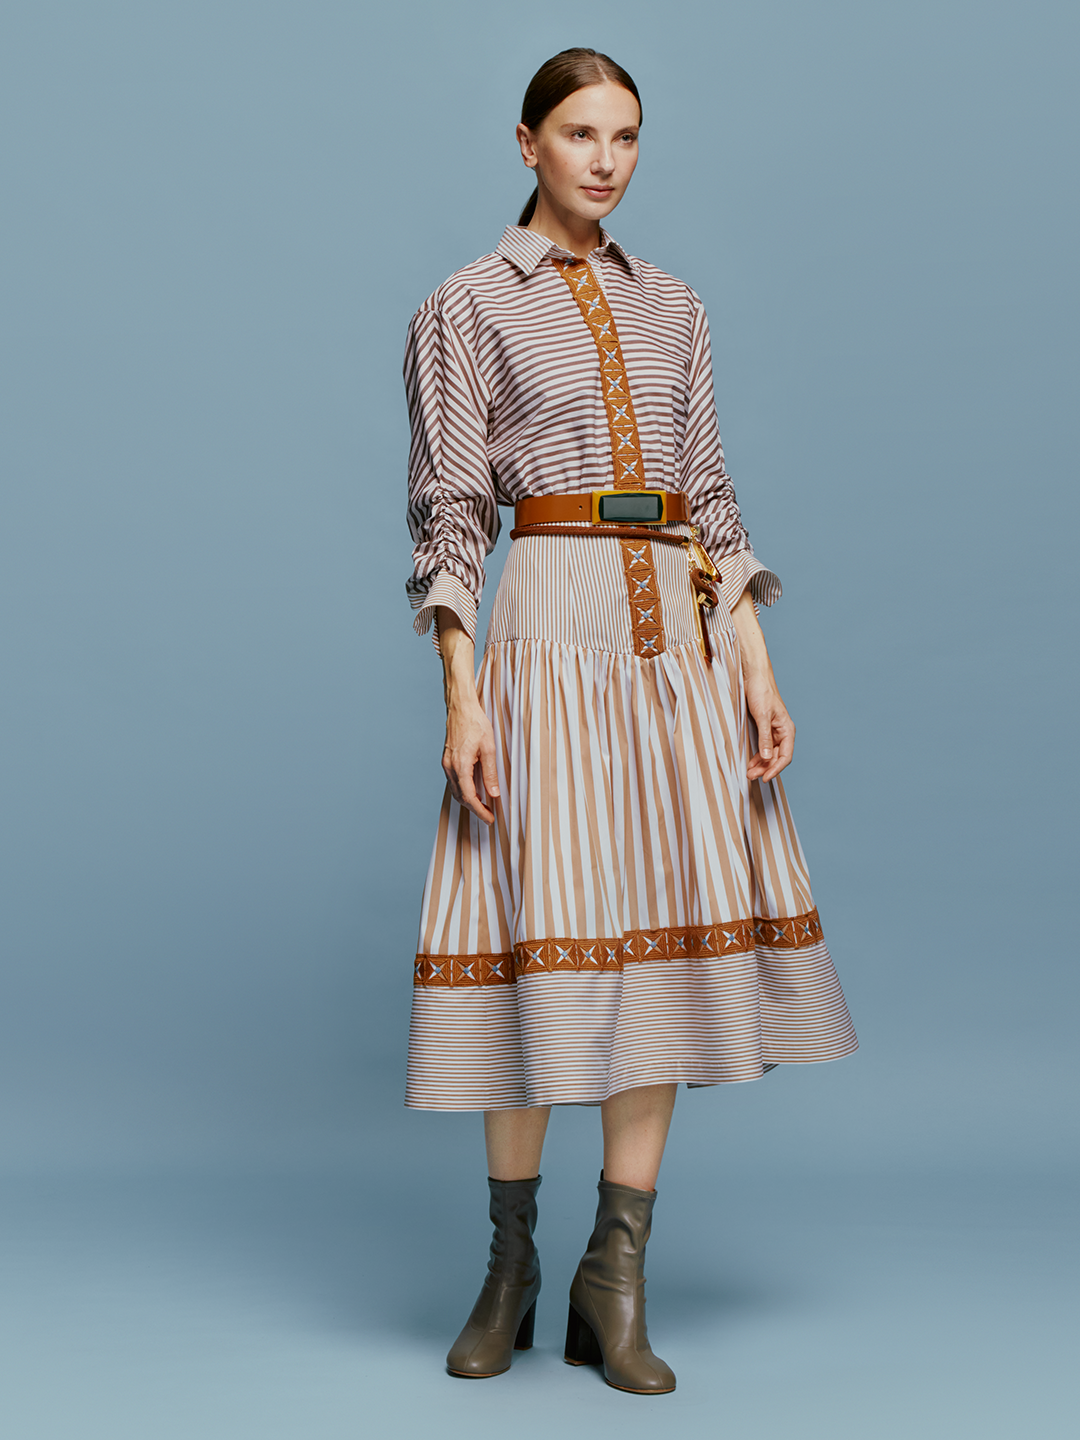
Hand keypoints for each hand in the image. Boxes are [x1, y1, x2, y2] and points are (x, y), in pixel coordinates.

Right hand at [436, 605, 499, 824]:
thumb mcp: (489, 748)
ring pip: (456, 790)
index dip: (480, 811)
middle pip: (460, 797)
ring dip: (469, 801)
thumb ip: (490, 772)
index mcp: (460, 766)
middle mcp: (450, 767)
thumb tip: (493, 794)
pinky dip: (464, 790)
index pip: (469, 797)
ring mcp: (446, 764)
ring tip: (484, 806)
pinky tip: (474, 790)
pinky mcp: (447, 760)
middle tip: (489, 817)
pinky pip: (454, 782)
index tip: (490, 820)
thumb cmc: (475, 723)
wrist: (460, 706)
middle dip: (474, 809)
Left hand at [744, 671, 794, 782]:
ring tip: (749, 773)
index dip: (776, 769)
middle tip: (751, 776)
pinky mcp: (763, 729)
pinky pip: (763, 747)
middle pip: (776, 757)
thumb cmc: (761, 692)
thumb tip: (766, 757)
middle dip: (765, 768)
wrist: (753, 677)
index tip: (765, 778)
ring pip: (769, 754)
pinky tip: (750, 762)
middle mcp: (782, 732)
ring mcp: (773, 731)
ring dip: (760, 764)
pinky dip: (757, 756)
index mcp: (787, 729)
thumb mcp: (762, 716)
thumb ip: (764, 737)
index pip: (785, 756)